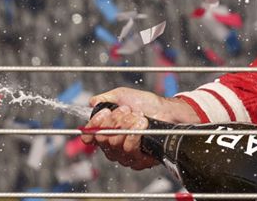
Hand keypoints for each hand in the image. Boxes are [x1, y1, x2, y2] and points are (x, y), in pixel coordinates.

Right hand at [82, 88, 198, 170]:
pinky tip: (142, 123)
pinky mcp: (138, 161)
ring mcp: (125, 155)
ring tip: (139, 116)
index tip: (105, 112)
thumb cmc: (146, 104)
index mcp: (106, 133)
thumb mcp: (122, 96)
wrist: (167, 110)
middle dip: (116, 120)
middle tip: (128, 110)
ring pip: (115, 143)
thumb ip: (105, 98)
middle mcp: (113, 147)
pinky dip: (135, 133)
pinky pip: (129, 149)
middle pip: (102, 138)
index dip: (94, 125)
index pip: (89, 137)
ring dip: (127, 124)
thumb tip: (92, 103)